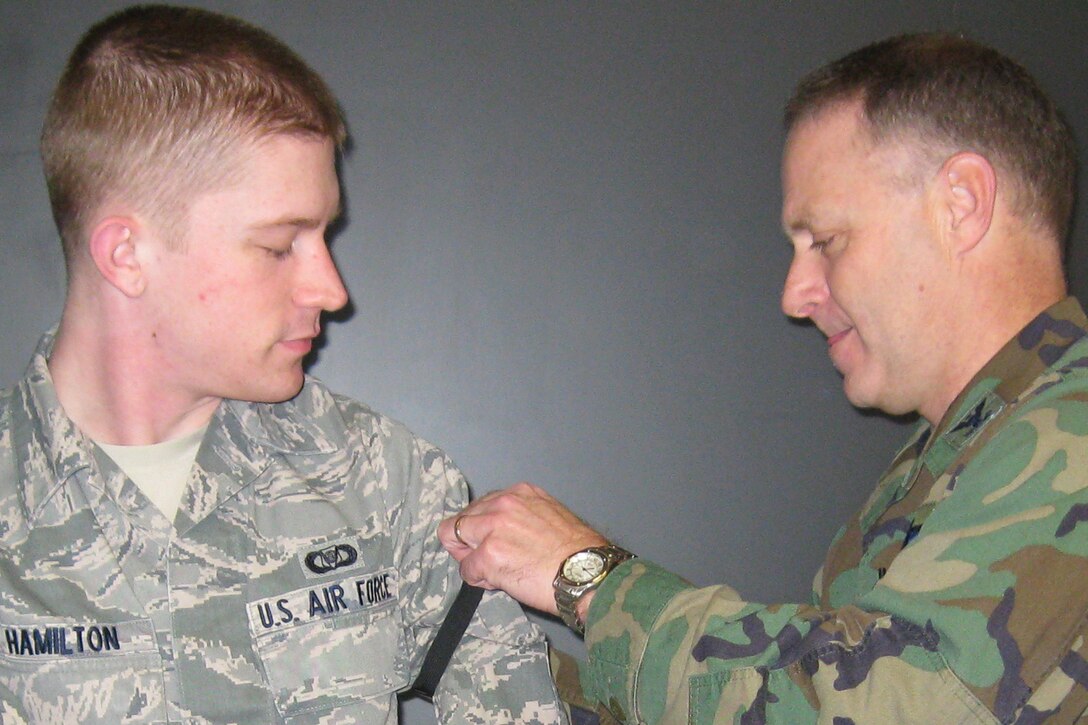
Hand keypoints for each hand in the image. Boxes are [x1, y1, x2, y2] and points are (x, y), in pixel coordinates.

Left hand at [438, 482, 607, 613]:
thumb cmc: (577, 553)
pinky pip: (467, 569)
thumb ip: (521, 517)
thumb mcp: (550, 516)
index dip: (482, 528)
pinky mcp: (489, 555)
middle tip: (489, 561)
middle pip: (461, 519)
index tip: (490, 541)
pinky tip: (500, 582)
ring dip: (470, 558)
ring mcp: (493, 528)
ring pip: (455, 539)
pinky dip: (478, 579)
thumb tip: (500, 534)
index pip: (481, 505)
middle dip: (469, 542)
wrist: (587, 573)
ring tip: (495, 571)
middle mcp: (503, 504)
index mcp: (519, 493)